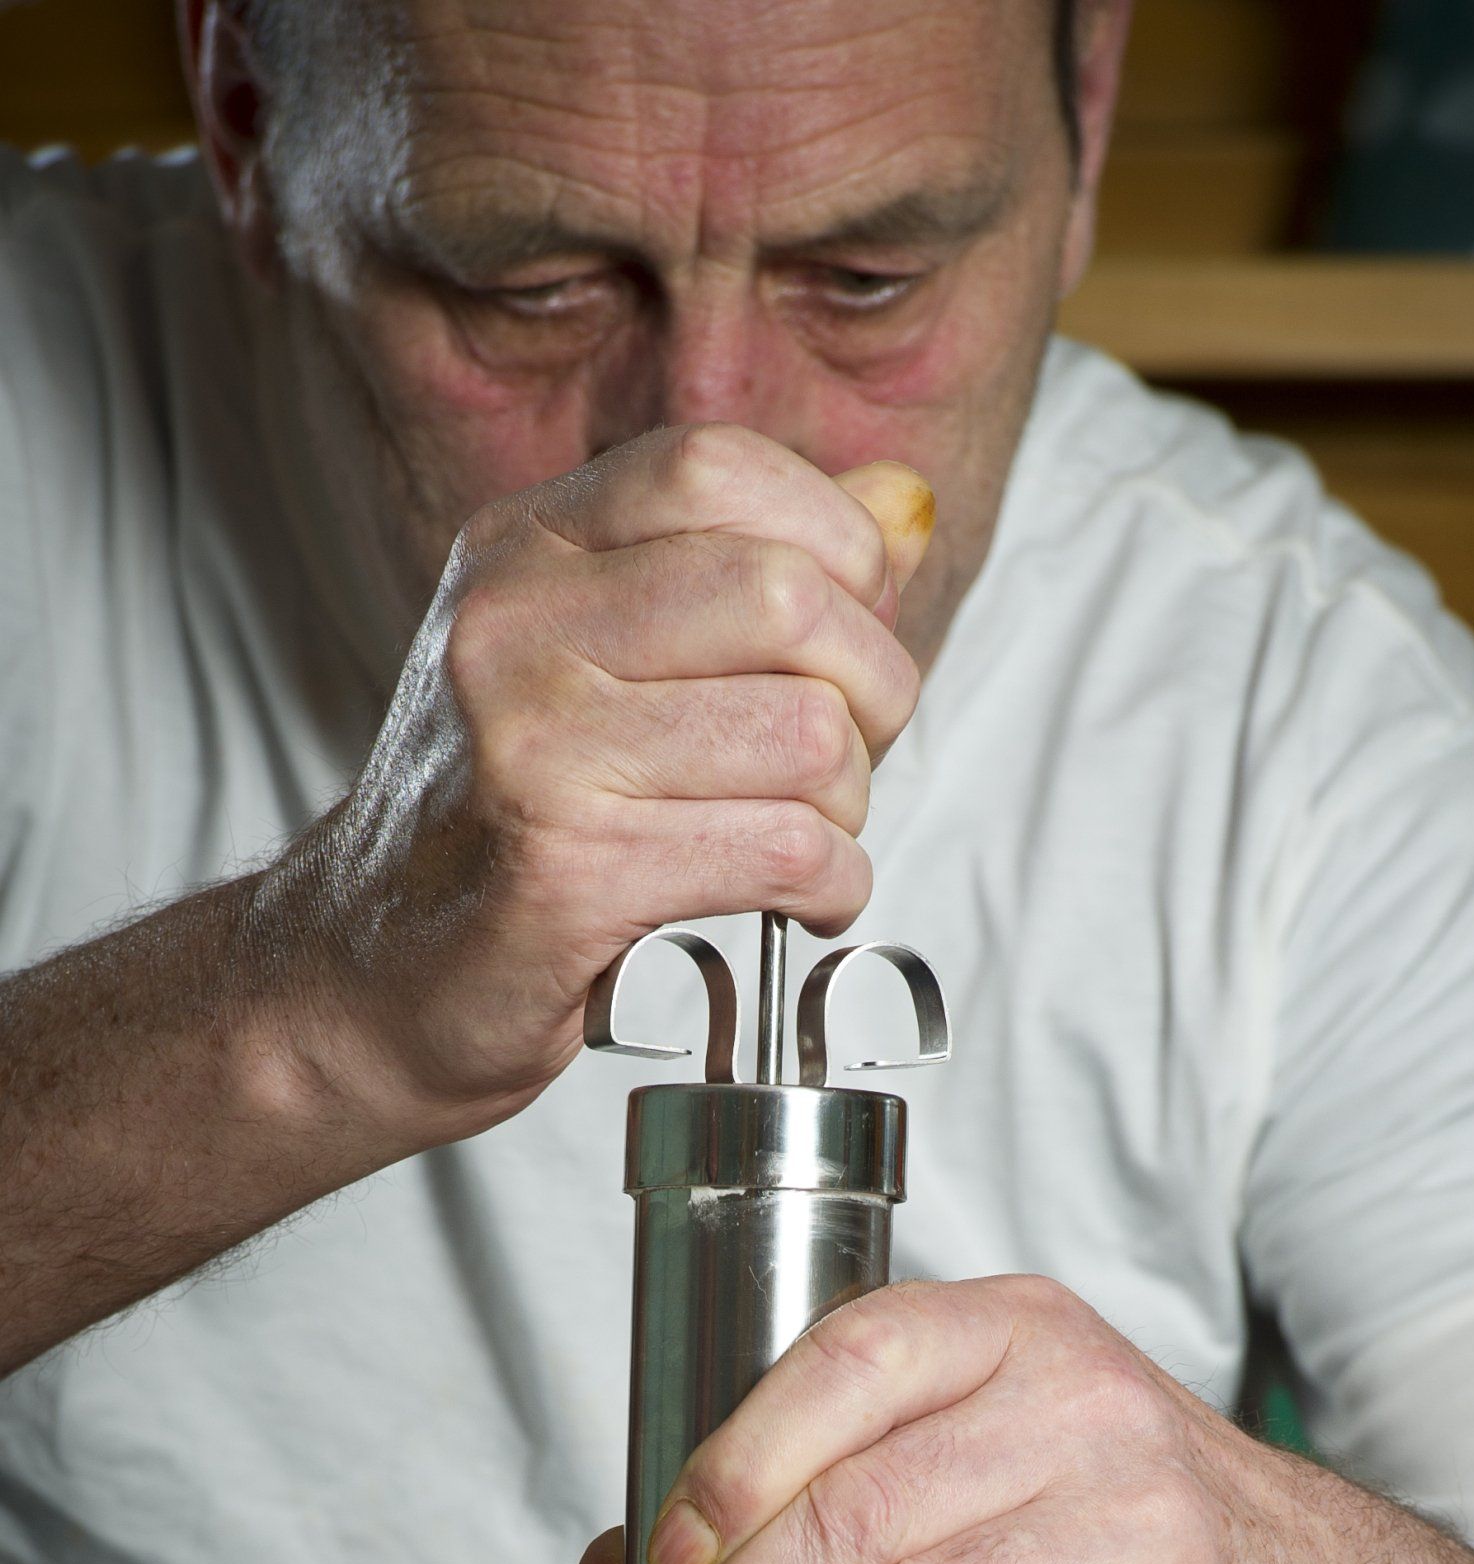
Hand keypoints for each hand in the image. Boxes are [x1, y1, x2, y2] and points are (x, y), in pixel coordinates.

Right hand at [251, 430, 931, 1136]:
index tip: (847, 629)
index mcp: (524, 548)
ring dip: (849, 809)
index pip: (717, 468)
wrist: (368, 978)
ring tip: (805, 841)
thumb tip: (899, 507)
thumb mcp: (603, 658)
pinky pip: (785, 851)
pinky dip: (832, 889)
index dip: (832, 543)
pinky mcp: (569, 870)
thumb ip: (751, 570)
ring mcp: (533, 747)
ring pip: (807, 736)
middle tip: (843, 760)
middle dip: (870, 692)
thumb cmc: (508, 824)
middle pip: (789, 599)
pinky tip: (798, 904)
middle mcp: (514, 626)